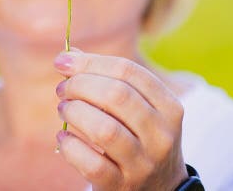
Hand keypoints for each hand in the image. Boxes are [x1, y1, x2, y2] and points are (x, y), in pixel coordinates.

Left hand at [53, 49, 188, 190]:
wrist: (159, 189)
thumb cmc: (140, 137)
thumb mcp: (139, 108)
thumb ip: (109, 79)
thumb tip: (69, 55)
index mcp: (169, 107)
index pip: (128, 71)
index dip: (91, 62)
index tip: (63, 61)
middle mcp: (161, 134)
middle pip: (117, 96)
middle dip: (81, 85)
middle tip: (63, 89)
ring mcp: (143, 163)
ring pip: (104, 130)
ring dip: (75, 113)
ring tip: (63, 109)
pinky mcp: (122, 185)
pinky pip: (92, 164)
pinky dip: (71, 147)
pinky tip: (63, 138)